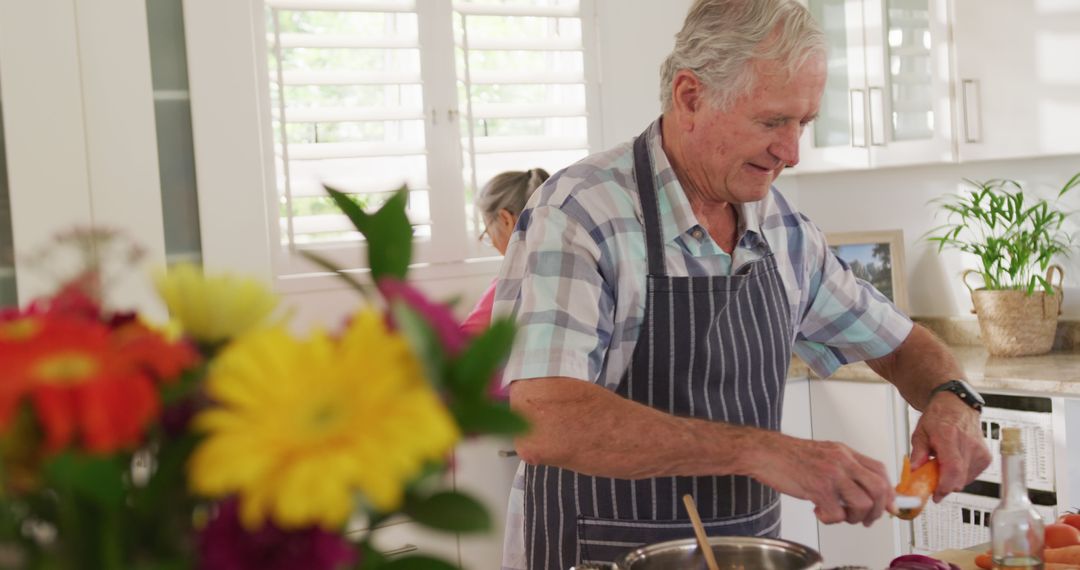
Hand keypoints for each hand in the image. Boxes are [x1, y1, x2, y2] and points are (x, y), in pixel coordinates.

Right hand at [748, 431, 893, 526]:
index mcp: (845, 452)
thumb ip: (845, 468)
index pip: (880, 471)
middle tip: (866, 518)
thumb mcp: (824, 454)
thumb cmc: (789, 455)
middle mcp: (842, 461)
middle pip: (878, 488)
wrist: (765, 452)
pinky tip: (820, 512)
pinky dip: (831, 519)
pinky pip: (837, 514)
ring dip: (854, 517)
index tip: (890, 506)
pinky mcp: (817, 488)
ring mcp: (831, 474)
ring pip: (862, 503)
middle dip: (877, 510)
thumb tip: (862, 489)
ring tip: (840, 515)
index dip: (889, 492)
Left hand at [910, 393, 990, 501]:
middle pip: (959, 478)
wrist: (956, 406)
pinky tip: (953, 464)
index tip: (936, 494)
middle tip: (932, 481)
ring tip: (942, 466)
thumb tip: (914, 471)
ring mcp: (980, 451)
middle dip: (944, 485)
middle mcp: (968, 444)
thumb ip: (917, 454)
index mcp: (949, 436)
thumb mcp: (920, 433)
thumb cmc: (938, 416)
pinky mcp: (986, 457)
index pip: (952, 468)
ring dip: (952, 480)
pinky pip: (972, 476)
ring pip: (966, 480)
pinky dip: (961, 475)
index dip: (944, 486)